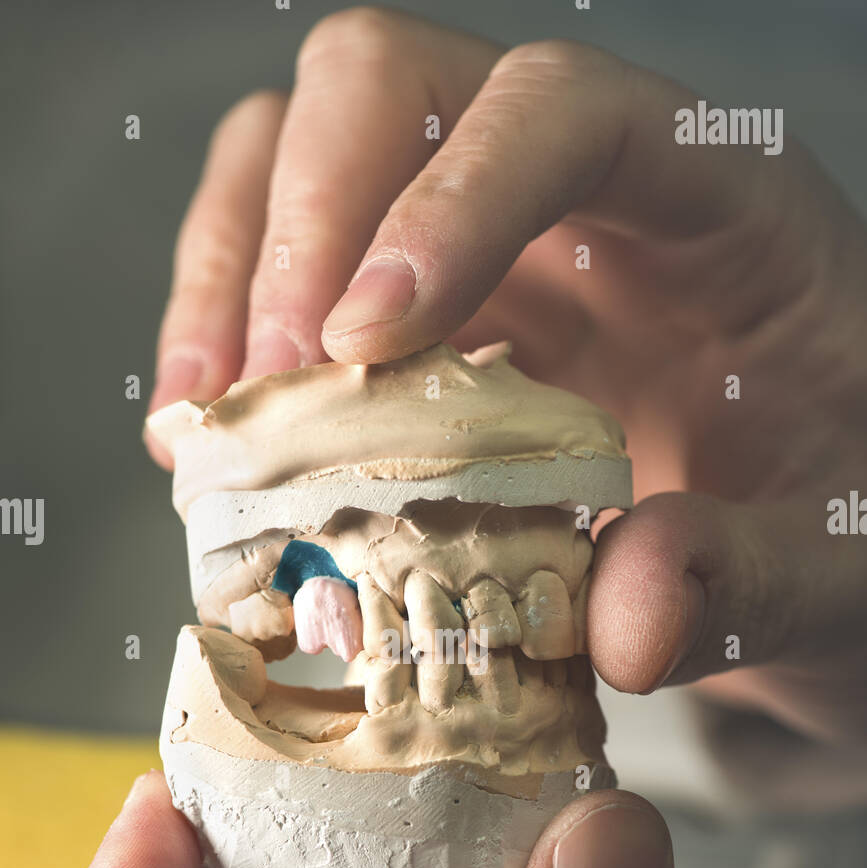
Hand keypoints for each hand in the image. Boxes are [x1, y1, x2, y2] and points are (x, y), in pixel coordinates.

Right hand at [146, 9, 866, 749]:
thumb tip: (626, 619)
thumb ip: (758, 583)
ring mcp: (491, 248)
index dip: (449, 196)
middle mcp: (583, 194)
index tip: (365, 339)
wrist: (809, 556)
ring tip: (205, 425)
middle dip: (300, 227)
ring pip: (305, 157)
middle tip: (263, 388)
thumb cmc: (841, 525)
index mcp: (715, 204)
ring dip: (230, 276)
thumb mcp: (841, 569)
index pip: (562, 110)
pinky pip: (295, 276)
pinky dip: (236, 346)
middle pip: (392, 90)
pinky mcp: (428, 321)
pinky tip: (220, 444)